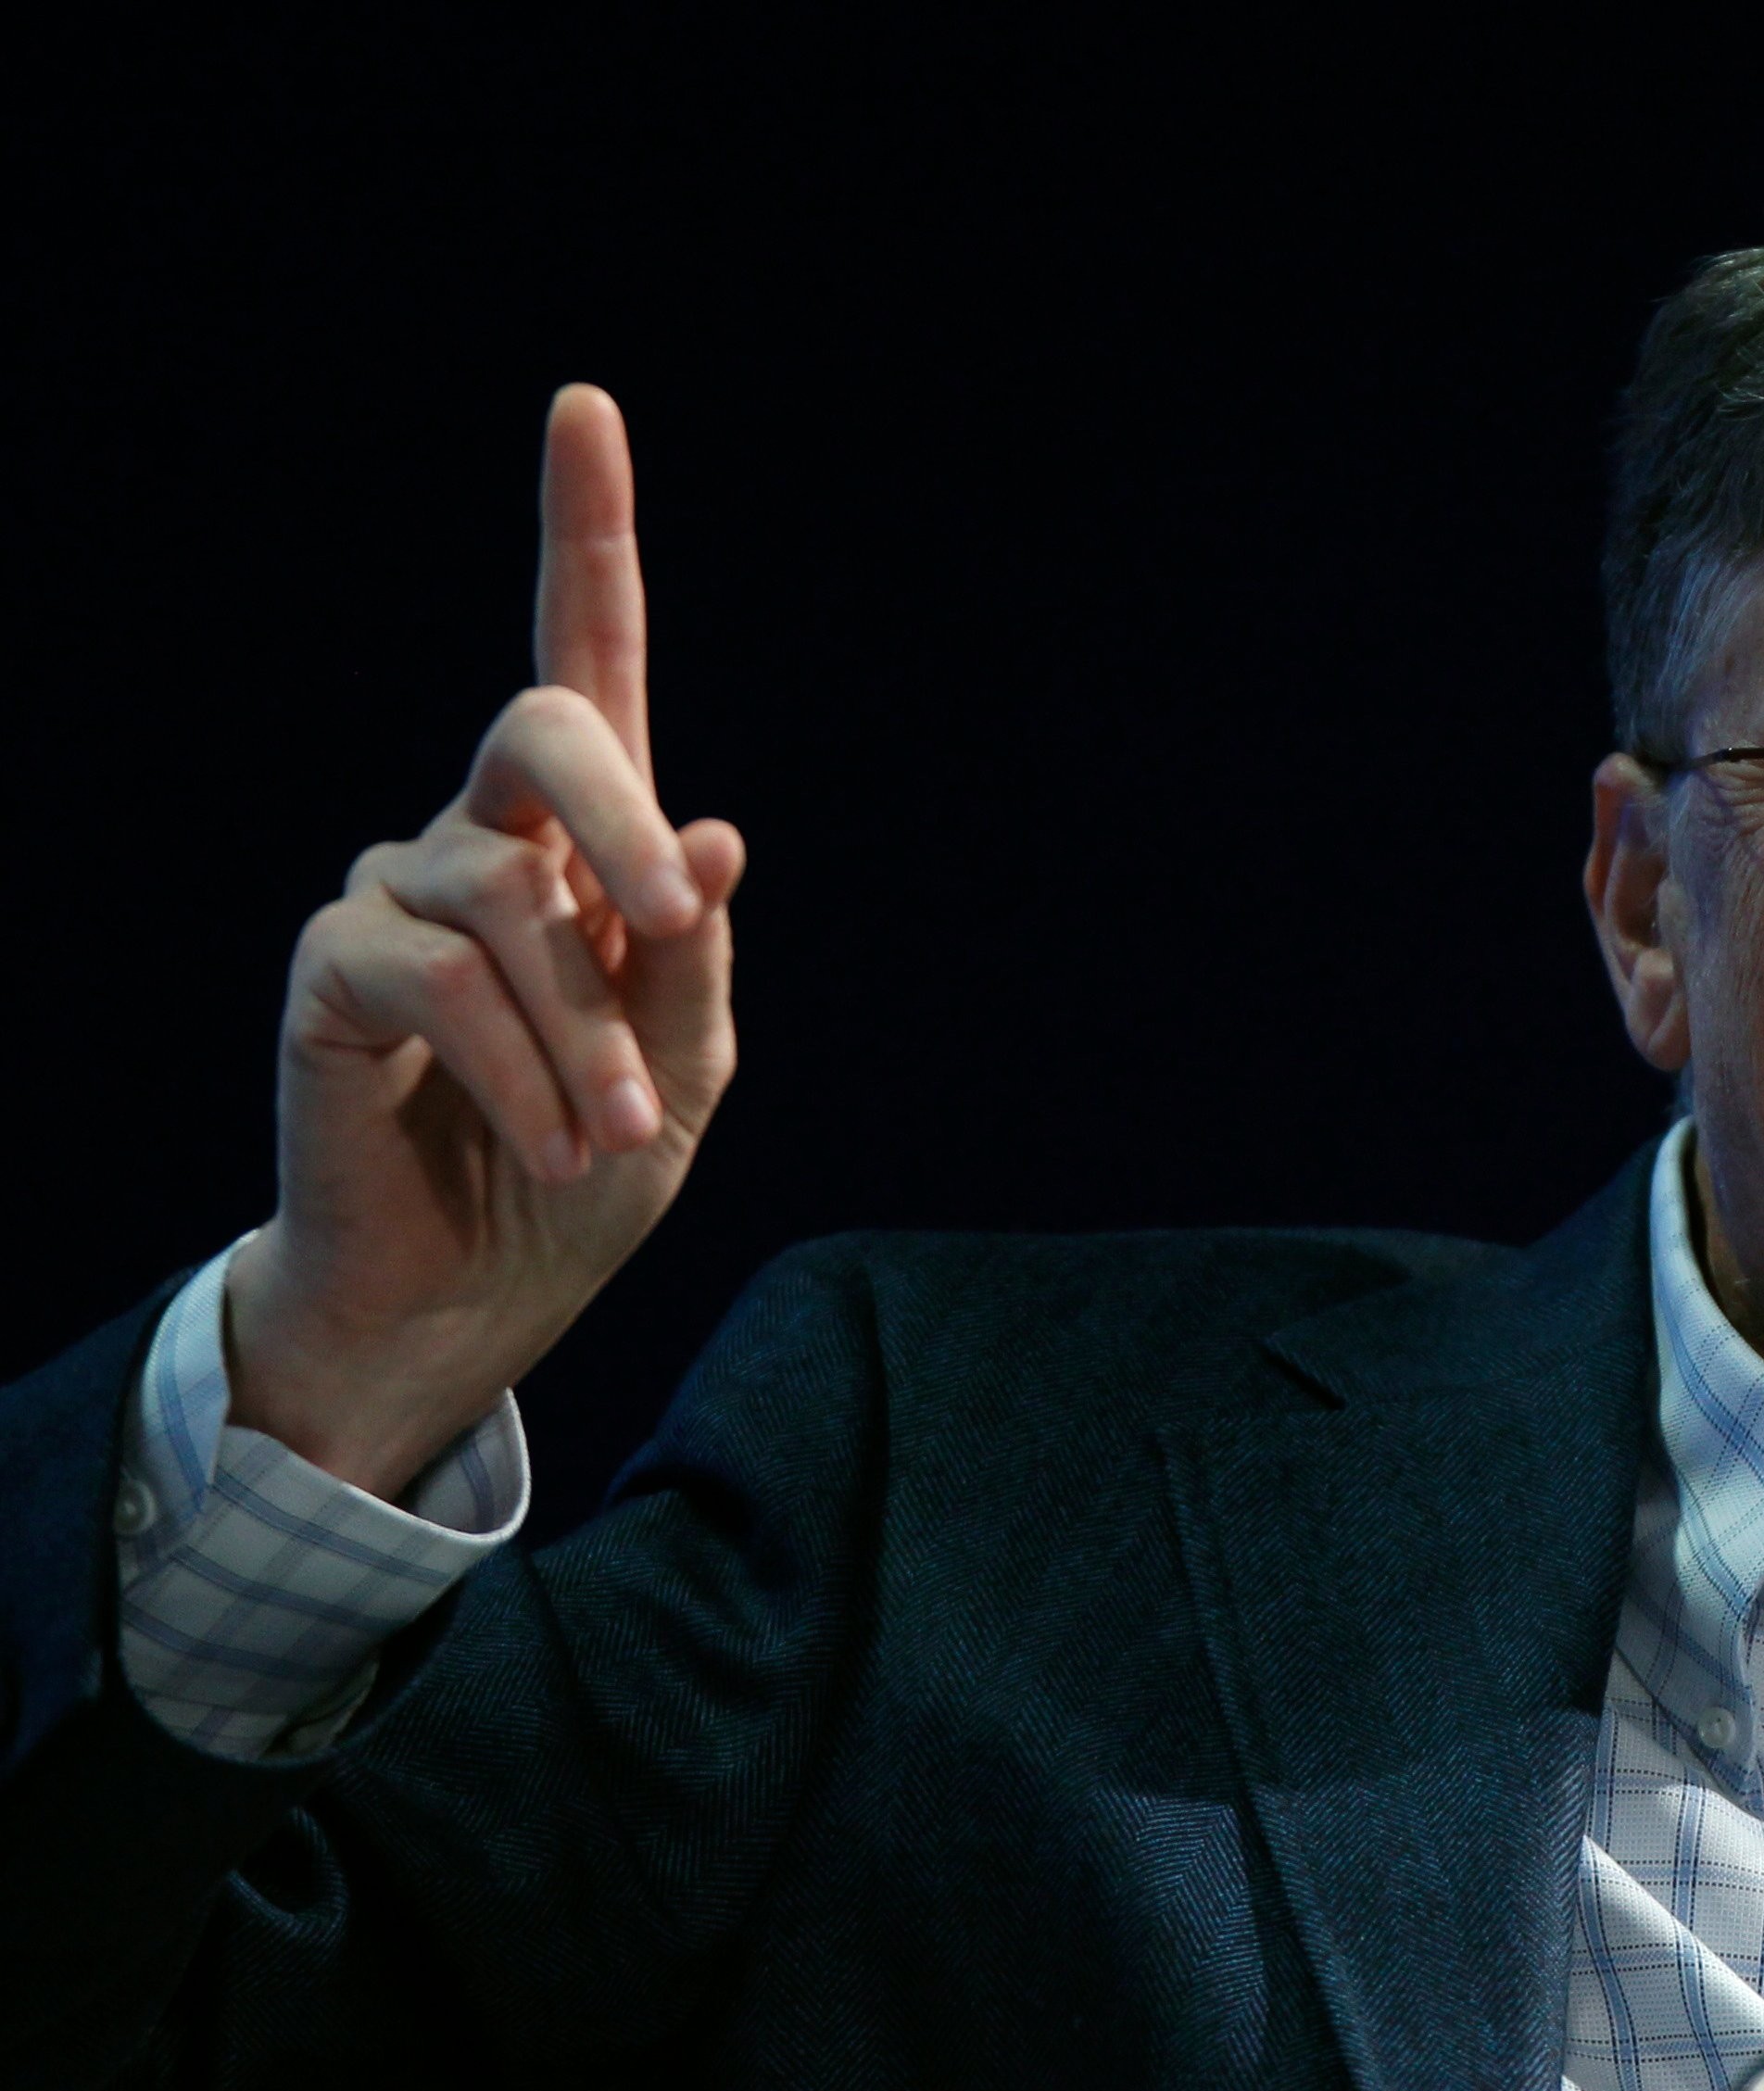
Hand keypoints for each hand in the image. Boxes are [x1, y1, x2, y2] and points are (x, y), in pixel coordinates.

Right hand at [224, 387, 745, 1502]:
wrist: (477, 1292)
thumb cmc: (587, 1165)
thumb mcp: (683, 1063)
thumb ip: (692, 951)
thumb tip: (712, 832)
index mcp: (586, 845)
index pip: (588, 661)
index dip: (584, 533)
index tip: (584, 408)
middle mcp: (486, 841)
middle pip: (546, 723)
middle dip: (620, 815)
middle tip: (674, 916)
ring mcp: (398, 895)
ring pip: (509, 899)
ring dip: (582, 1031)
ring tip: (607, 1137)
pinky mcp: (333, 972)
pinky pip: (431, 976)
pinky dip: (512, 1062)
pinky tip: (542, 1136)